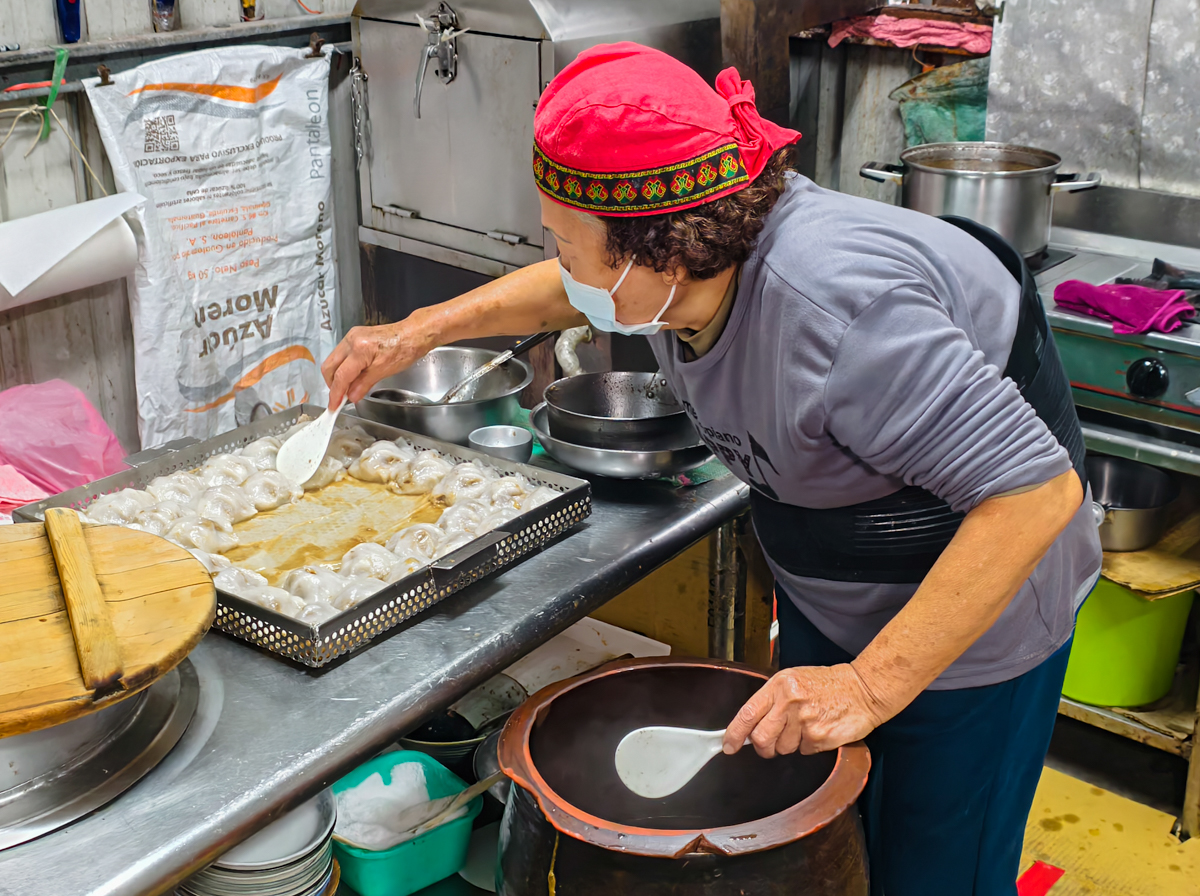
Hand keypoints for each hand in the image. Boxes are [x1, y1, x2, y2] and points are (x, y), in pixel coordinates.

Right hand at [321, 322, 429, 409]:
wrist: (413, 334)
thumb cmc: (404, 349)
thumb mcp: (384, 371)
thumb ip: (364, 384)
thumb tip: (350, 396)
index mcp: (360, 350)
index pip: (341, 376)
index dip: (335, 393)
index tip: (333, 406)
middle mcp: (351, 340)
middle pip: (329, 367)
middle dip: (332, 384)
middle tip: (339, 399)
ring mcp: (351, 337)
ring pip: (333, 360)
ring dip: (336, 376)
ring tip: (347, 389)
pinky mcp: (354, 336)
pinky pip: (341, 355)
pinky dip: (343, 367)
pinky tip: (352, 377)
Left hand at [722, 664, 887, 757]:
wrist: (863, 689)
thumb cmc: (828, 684)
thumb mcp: (794, 680)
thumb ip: (772, 700)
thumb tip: (750, 725)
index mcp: (779, 685)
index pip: (747, 713)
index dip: (734, 733)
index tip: (728, 745)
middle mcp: (789, 702)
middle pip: (761, 738)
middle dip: (762, 747)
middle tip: (770, 745)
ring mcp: (805, 721)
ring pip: (782, 748)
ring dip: (790, 745)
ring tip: (805, 728)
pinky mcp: (819, 737)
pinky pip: (803, 752)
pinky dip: (808, 747)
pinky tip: (818, 731)